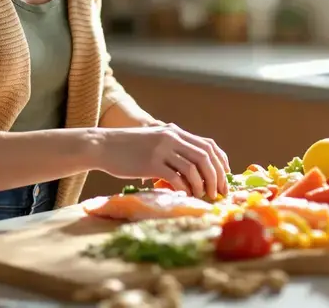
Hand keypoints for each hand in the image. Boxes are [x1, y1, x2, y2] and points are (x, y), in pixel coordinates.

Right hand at [94, 124, 229, 198]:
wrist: (103, 146)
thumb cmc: (128, 148)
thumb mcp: (155, 142)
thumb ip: (173, 150)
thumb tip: (194, 171)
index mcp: (175, 132)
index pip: (209, 145)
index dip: (221, 162)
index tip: (225, 177)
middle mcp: (172, 138)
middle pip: (206, 157)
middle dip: (217, 177)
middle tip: (219, 192)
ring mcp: (162, 150)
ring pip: (194, 169)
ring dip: (203, 186)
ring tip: (204, 196)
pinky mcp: (151, 163)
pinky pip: (177, 178)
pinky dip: (185, 189)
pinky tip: (185, 196)